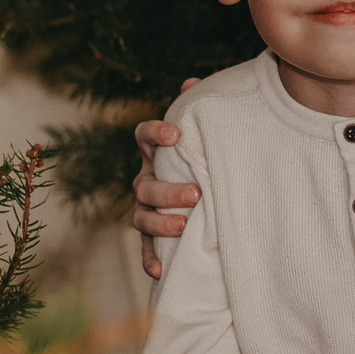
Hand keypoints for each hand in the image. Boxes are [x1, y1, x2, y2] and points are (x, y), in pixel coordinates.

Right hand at [133, 85, 200, 279]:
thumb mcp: (210, 135)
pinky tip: (159, 271)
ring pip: (140, 215)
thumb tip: (193, 83)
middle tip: (196, 194)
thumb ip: (203, 111)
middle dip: (167, 190)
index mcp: (157, 154)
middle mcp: (146, 179)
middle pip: (145, 183)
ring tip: (181, 226)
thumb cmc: (209, 158)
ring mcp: (146, 208)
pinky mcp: (153, 236)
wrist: (214, 193)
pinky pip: (146, 248)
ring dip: (159, 222)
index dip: (155, 133)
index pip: (143, 137)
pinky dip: (149, 259)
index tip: (176, 134)